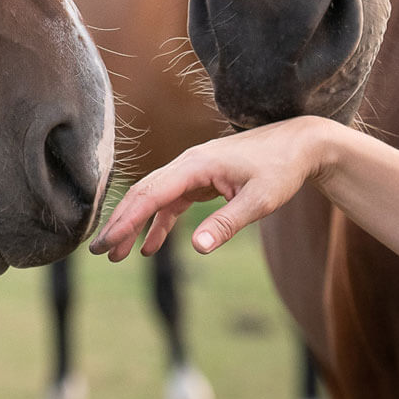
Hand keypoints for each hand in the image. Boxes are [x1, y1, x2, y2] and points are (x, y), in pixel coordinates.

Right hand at [89, 116, 328, 260]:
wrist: (298, 144)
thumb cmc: (281, 168)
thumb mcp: (259, 200)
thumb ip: (227, 223)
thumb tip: (197, 249)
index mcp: (195, 165)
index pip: (151, 193)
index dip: (127, 219)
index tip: (108, 243)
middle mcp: (187, 165)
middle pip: (144, 194)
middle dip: (121, 222)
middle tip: (100, 252)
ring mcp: (192, 171)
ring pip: (154, 198)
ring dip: (135, 224)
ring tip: (118, 254)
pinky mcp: (201, 180)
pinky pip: (172, 202)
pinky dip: (160, 223)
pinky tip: (152, 245)